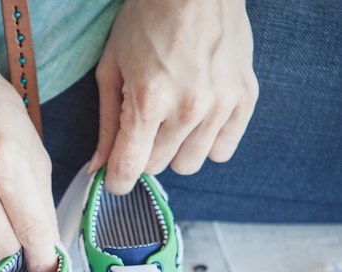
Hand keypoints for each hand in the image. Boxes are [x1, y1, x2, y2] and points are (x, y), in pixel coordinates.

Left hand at [91, 0, 258, 192]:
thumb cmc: (147, 19)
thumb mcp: (112, 68)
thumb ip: (107, 125)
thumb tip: (99, 168)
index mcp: (148, 101)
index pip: (129, 170)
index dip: (116, 181)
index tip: (113, 178)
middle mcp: (187, 109)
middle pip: (156, 167)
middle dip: (143, 153)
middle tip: (143, 123)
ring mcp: (220, 106)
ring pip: (188, 165)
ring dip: (174, 151)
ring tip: (172, 118)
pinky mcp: (244, 100)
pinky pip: (221, 151)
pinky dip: (206, 143)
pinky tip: (198, 119)